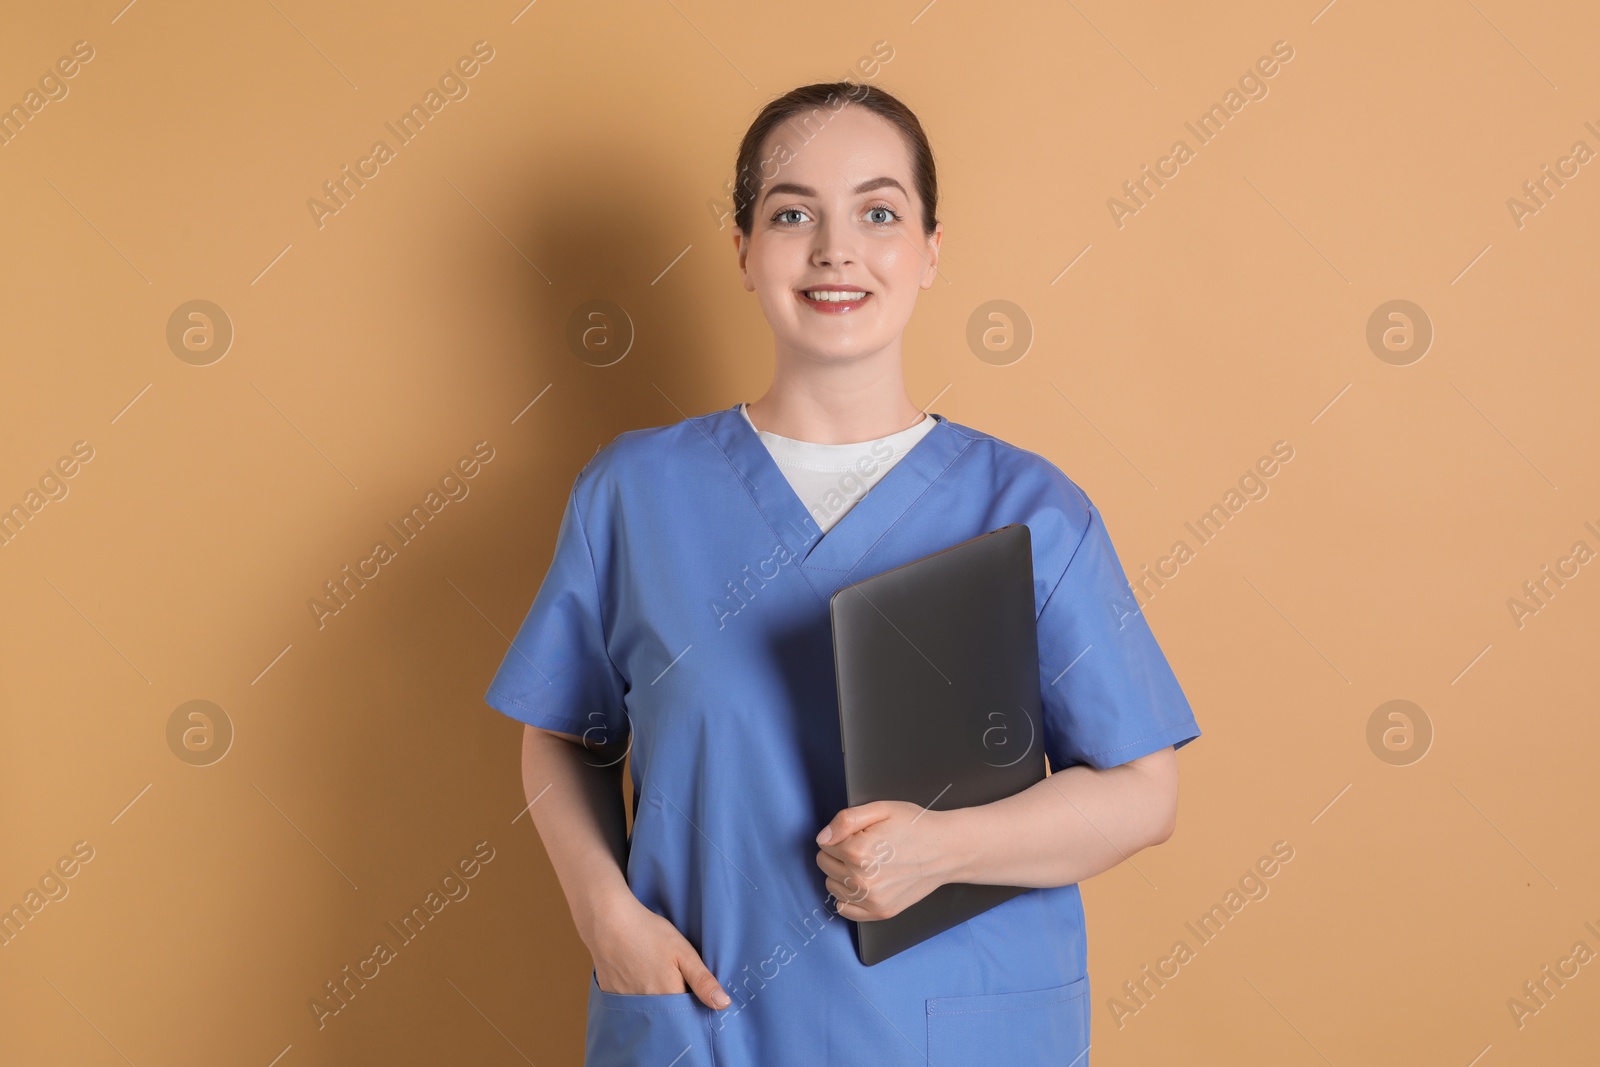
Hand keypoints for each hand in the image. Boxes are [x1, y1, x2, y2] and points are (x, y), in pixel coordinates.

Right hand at [587, 894, 731, 1009]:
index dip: (693, 1010)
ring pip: (648, 1013)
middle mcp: (647, 1007)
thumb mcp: (683, 952)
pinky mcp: (612, 997)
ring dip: (656, 1005)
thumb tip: (723, 1005)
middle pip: (667, 1019)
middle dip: (675, 1011)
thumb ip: (703, 980)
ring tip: (655, 979)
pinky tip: (637, 978)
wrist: (608, 921)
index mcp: (668, 997)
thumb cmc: (649, 933)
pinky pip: (630, 1007)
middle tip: (675, 984)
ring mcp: (627, 1004)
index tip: (697, 999)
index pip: (687, 1018)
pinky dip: (637, 999)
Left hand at [814, 800, 956, 920]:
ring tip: (867, 863)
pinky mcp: (880, 912)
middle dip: (838, 853)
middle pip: (824, 864)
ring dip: (842, 873)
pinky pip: (844, 909)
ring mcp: (871, 899)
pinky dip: (848, 897)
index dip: (840, 835)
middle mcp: (861, 879)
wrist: (946, 850)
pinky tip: (863, 883)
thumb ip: (845, 820)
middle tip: (864, 846)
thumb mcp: (880, 809)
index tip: (858, 833)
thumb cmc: (915, 826)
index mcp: (857, 851)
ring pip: (831, 885)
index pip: (824, 843)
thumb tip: (823, 838)